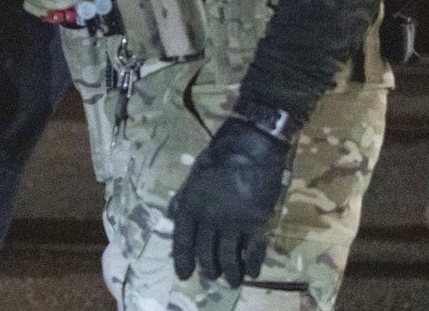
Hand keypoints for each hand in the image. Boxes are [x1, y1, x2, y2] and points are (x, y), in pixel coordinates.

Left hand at [170, 115, 291, 286]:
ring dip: (230, 273)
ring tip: (232, 281)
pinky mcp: (257, 223)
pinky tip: (252, 272)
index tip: (183, 275)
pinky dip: (252, 264)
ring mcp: (234, 223)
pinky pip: (253, 251)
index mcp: (190, 205)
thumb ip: (183, 197)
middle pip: (206, 252)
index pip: (182, 239)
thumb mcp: (193, 175)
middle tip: (212, 277)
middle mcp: (209, 218)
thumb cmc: (219, 157)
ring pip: (229, 257)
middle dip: (208, 269)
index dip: (182, 259)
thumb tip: (170, 215)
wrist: (251, 147)